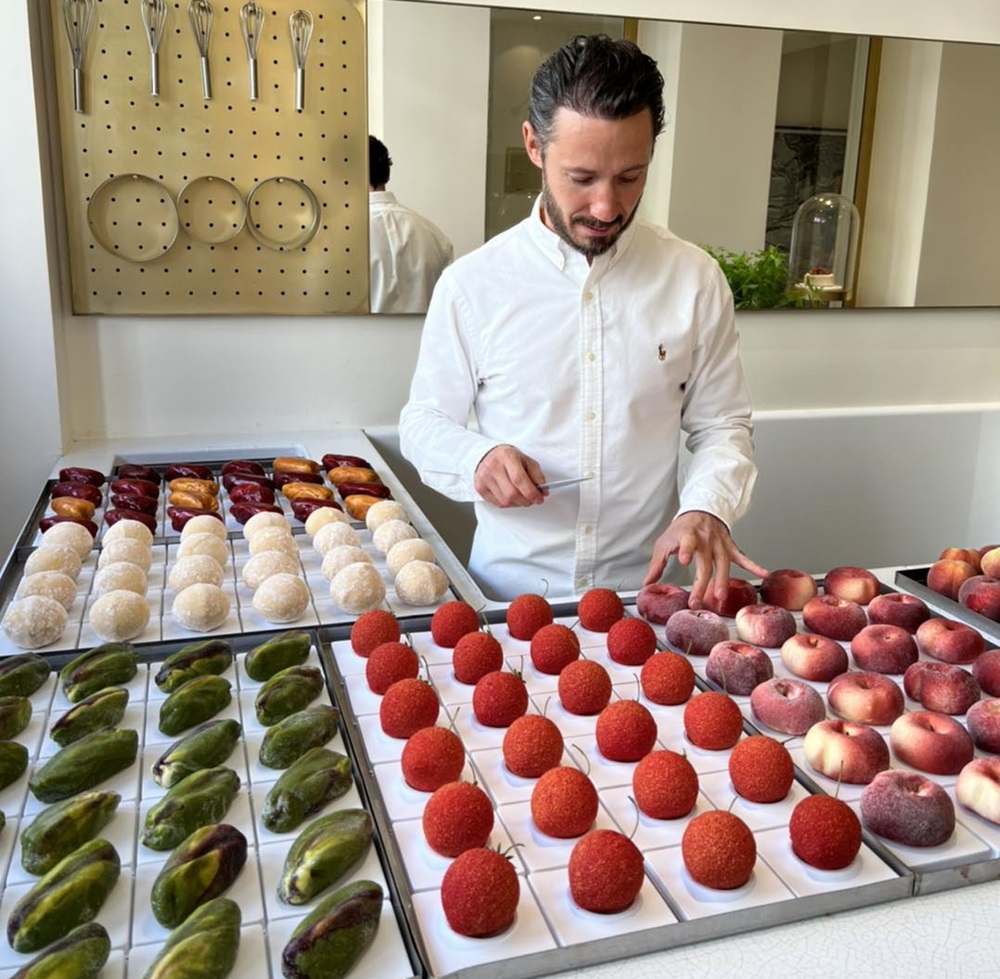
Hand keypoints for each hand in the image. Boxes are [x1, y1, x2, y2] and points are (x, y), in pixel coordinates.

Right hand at [473, 444, 547, 507]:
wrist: (488, 455)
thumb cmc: (509, 458)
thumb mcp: (526, 460)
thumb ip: (537, 475)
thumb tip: (543, 491)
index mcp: (507, 456)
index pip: (519, 479)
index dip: (531, 492)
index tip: (539, 498)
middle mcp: (493, 466)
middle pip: (512, 493)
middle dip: (526, 501)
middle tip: (533, 500)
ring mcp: (484, 478)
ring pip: (505, 501)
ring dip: (518, 503)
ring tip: (522, 497)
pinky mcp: (479, 487)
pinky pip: (498, 504)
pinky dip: (509, 504)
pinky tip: (511, 496)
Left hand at [644, 510, 767, 609]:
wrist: (701, 511)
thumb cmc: (680, 530)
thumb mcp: (664, 543)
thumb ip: (657, 564)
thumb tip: (647, 585)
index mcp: (688, 536)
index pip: (687, 542)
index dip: (685, 550)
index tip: (683, 560)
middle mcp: (706, 540)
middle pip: (705, 564)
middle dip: (702, 583)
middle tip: (697, 601)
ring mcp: (720, 544)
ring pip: (723, 564)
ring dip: (723, 581)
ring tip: (720, 597)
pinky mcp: (730, 547)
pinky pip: (743, 557)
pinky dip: (754, 565)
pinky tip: (764, 574)